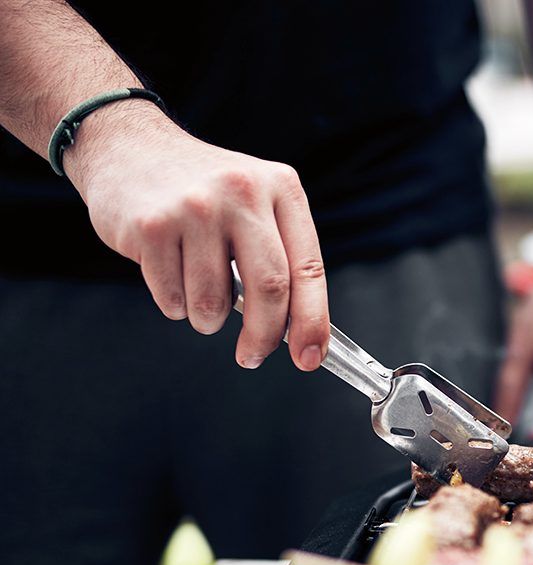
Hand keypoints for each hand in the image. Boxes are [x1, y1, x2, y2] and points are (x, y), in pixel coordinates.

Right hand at [66, 102, 328, 370]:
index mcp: (281, 189)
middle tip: (251, 356)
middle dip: (263, 336)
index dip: (312, 321)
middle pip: (270, 289)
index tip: (309, 357)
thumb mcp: (255, 202)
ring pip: (214, 302)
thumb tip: (300, 331)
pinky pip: (172, 298)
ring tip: (199, 292)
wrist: (128, 146)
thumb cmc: (202, 191)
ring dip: (207, 318)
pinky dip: (174, 303)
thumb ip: (280, 255)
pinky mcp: (152, 226)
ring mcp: (195, 207)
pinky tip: (168, 271)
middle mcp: (242, 192)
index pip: (309, 268)